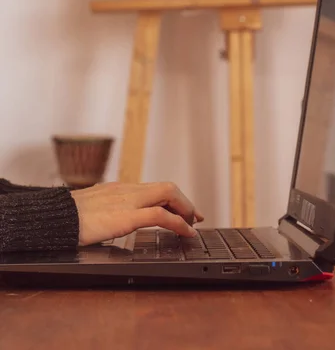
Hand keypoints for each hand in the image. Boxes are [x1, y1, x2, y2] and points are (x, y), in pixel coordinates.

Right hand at [71, 181, 203, 245]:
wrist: (54, 218)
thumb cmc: (68, 218)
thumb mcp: (93, 210)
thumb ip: (107, 211)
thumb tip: (114, 222)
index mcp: (119, 189)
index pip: (153, 188)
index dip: (173, 199)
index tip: (183, 210)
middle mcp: (127, 190)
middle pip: (166, 187)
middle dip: (185, 202)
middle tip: (195, 217)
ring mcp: (127, 200)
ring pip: (168, 193)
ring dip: (185, 209)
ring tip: (192, 225)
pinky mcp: (126, 215)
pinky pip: (160, 215)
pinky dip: (178, 223)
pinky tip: (185, 232)